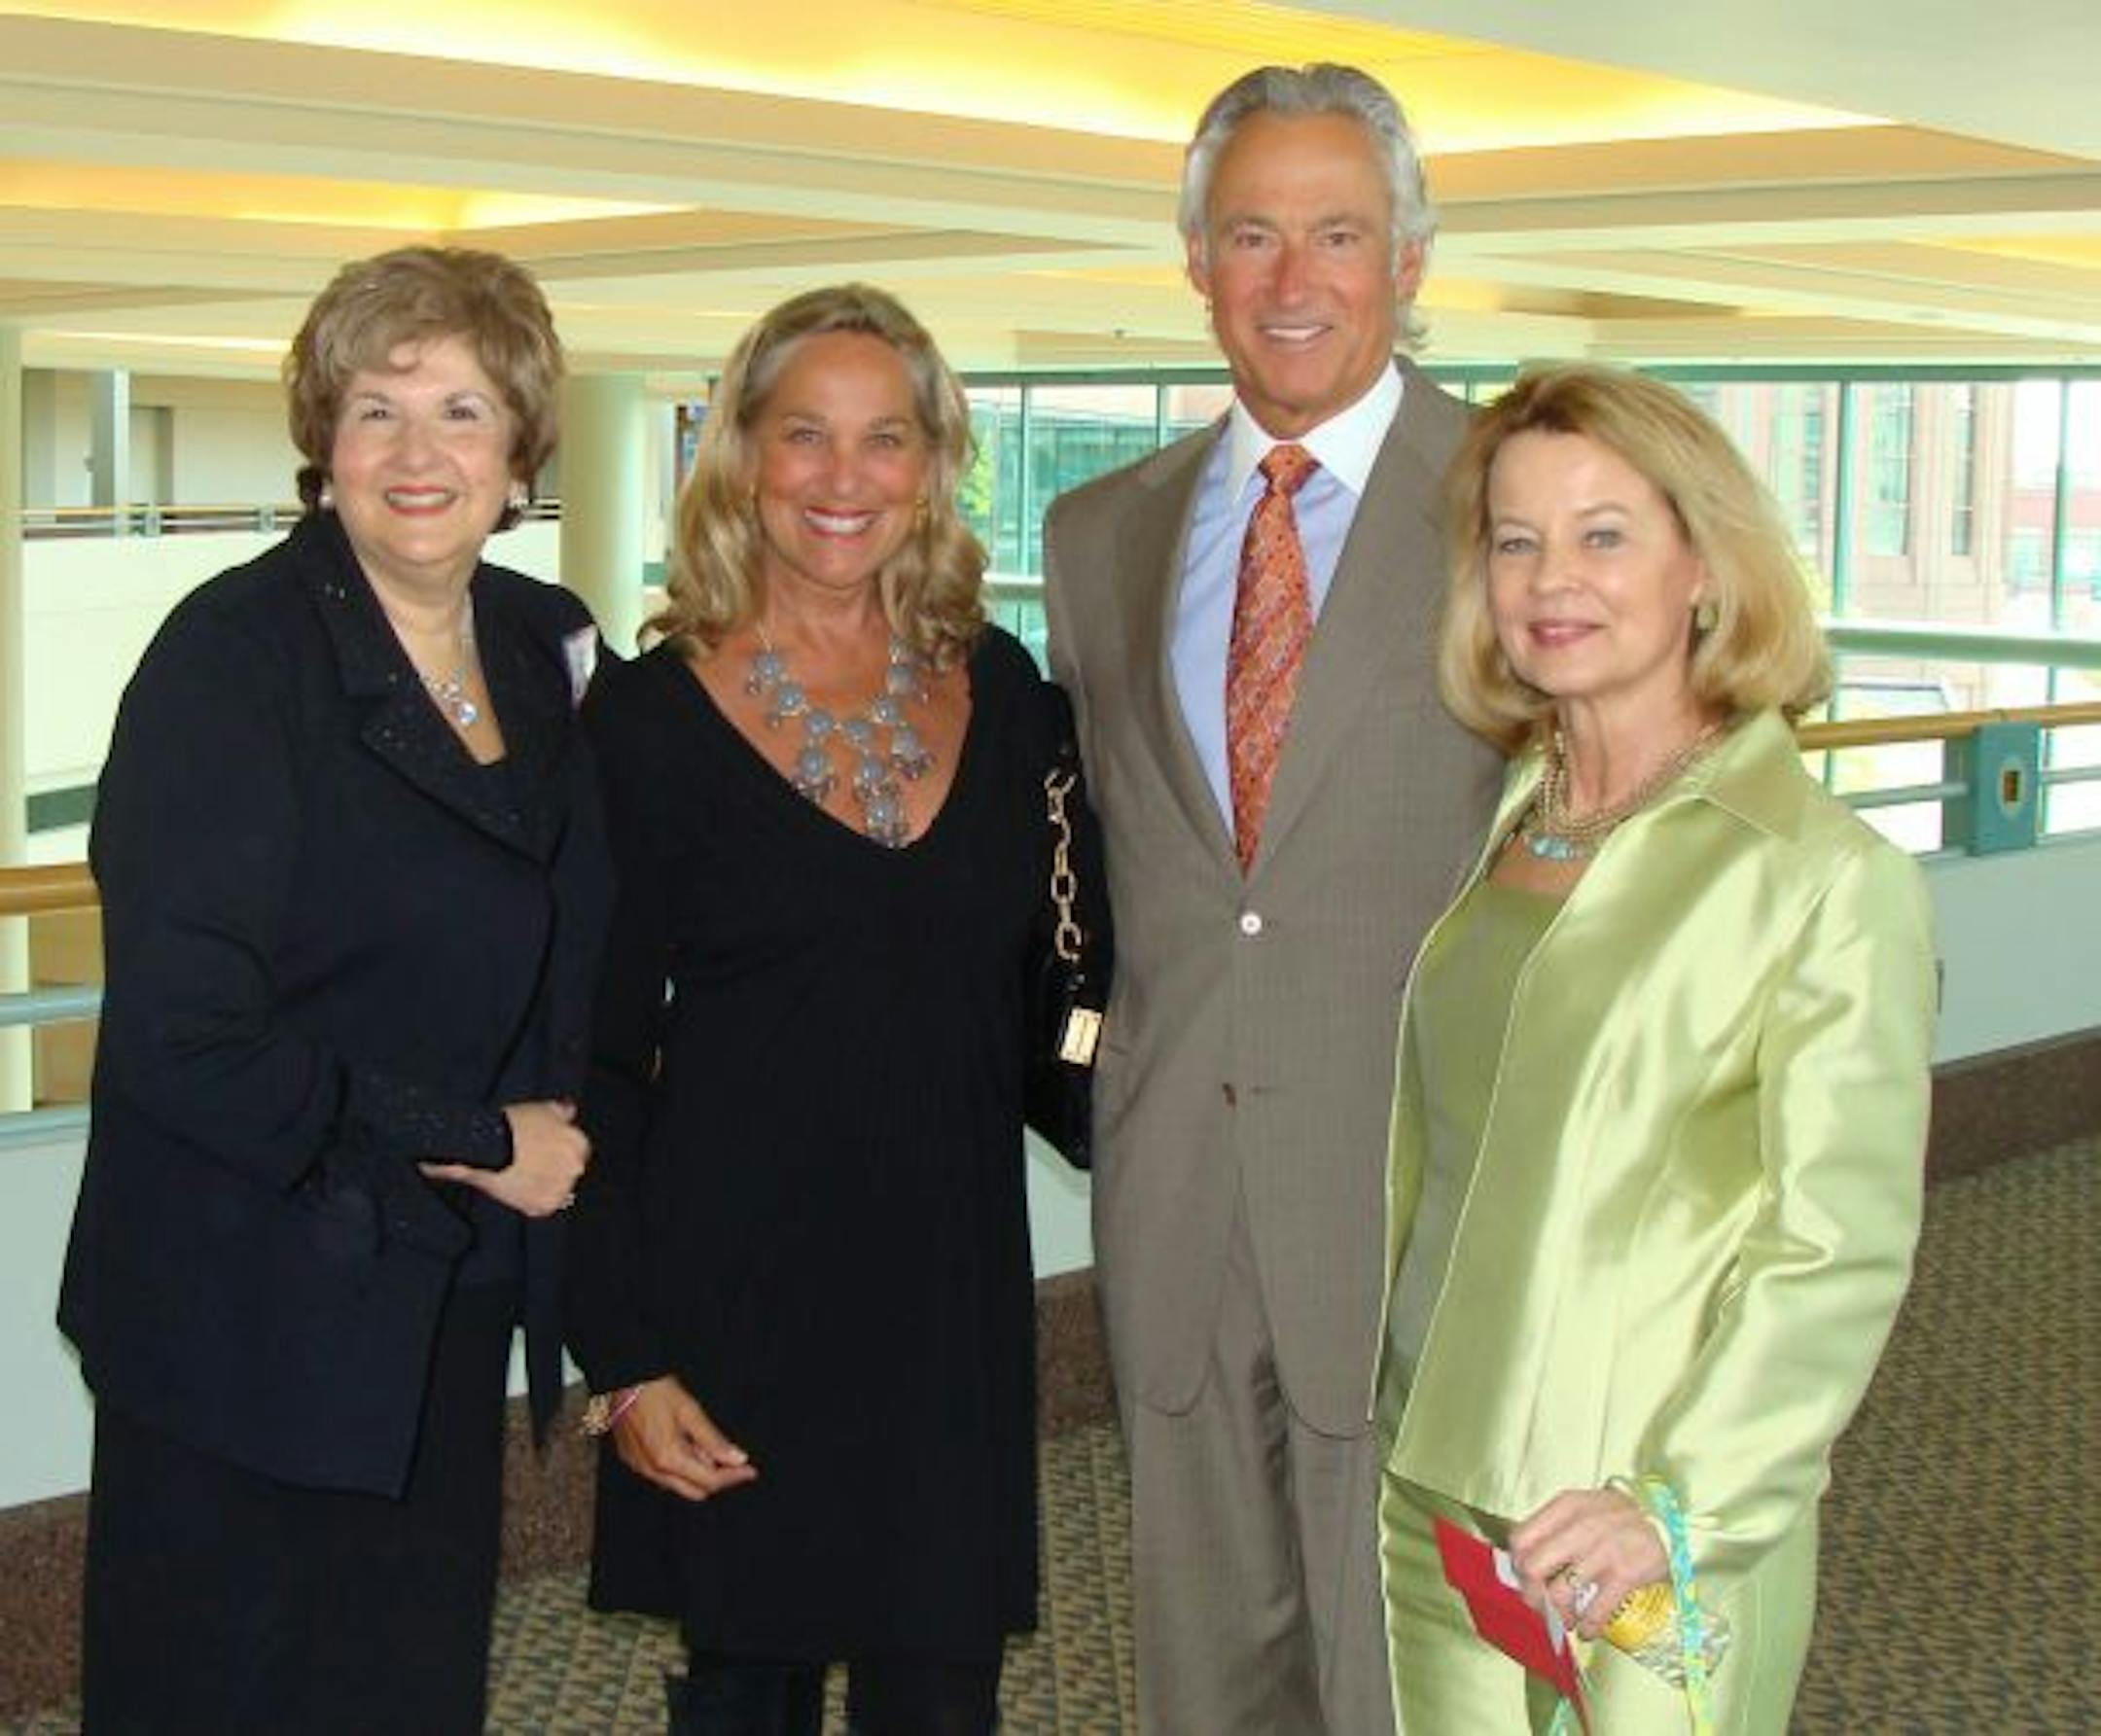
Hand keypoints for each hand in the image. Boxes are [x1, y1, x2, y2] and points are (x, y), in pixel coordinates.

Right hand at [419, 1099, 587, 1217]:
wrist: (486, 1145)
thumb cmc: (513, 1124)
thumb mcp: (542, 1108)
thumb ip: (562, 1111)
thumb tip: (570, 1110)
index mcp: (579, 1143)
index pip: (578, 1151)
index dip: (559, 1150)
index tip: (544, 1151)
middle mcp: (575, 1167)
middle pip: (569, 1171)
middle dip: (554, 1168)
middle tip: (530, 1163)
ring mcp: (561, 1188)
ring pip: (556, 1190)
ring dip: (543, 1185)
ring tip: (520, 1176)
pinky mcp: (544, 1206)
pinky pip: (542, 1206)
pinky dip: (531, 1201)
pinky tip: (517, 1189)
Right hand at [611, 1376, 758, 1502]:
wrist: (622, 1381)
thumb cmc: (654, 1391)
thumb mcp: (690, 1410)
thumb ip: (713, 1440)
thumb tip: (737, 1459)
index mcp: (668, 1458)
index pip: (709, 1481)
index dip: (733, 1477)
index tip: (749, 1470)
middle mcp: (652, 1470)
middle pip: (695, 1490)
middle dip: (717, 1478)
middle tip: (731, 1458)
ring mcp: (639, 1467)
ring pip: (678, 1485)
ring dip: (697, 1471)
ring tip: (702, 1441)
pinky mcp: (632, 1461)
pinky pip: (663, 1475)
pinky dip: (679, 1466)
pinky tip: (683, 1443)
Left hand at [1509, 1486, 1669, 1641]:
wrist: (1670, 1518)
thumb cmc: (1620, 1517)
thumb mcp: (1584, 1508)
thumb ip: (1556, 1527)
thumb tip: (1525, 1560)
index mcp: (1566, 1506)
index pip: (1520, 1538)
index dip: (1517, 1564)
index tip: (1525, 1578)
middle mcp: (1581, 1526)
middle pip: (1532, 1567)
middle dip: (1531, 1594)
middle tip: (1541, 1605)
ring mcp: (1603, 1550)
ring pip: (1559, 1593)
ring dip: (1558, 1615)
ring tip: (1565, 1620)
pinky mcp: (1626, 1574)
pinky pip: (1595, 1610)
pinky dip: (1587, 1626)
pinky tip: (1587, 1630)